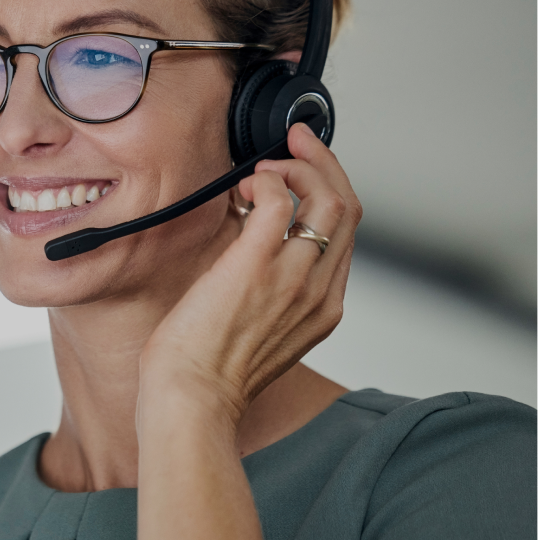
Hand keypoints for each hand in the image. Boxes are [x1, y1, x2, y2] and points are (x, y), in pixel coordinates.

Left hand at [133, 123, 361, 539]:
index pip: (345, 232)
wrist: (192, 398)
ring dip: (297, 167)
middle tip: (295, 141)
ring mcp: (293, 275)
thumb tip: (248, 231)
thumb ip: (267, 284)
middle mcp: (318, 289)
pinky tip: (244, 186)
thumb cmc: (208, 370)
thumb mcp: (259, 326)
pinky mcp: (257, 264)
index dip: (329, 189)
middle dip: (323, 163)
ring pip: (326, 198)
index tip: (305, 166)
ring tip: (263, 168)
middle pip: (346, 206)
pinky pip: (279, 201)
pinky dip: (266, 181)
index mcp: (323, 306)